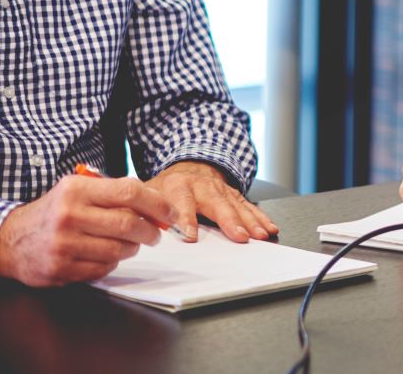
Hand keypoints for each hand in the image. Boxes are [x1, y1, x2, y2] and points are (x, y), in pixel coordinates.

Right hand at [0, 173, 173, 285]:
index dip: (157, 204)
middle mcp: (69, 215)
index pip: (129, 192)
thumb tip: (157, 204)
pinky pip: (102, 268)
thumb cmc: (54, 212)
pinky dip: (111, 262)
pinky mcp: (59, 269)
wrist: (10, 240)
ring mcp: (63, 244)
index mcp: (76, 190)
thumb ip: (114, 193)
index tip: (169, 213)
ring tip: (128, 243)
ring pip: (118, 249)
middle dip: (150, 230)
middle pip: (128, 223)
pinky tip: (104, 254)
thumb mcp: (78, 191)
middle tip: (154, 233)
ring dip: (132, 248)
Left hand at [149, 161, 277, 242]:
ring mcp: (221, 189)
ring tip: (259, 234)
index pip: (182, 202)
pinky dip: (260, 217)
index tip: (190, 236)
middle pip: (217, 203)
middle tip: (239, 236)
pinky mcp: (233, 195)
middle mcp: (202, 185)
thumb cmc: (165, 187)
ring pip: (237, 204)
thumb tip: (134, 225)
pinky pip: (249, 205)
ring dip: (250, 220)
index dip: (186, 218)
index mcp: (178, 185)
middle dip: (230, 220)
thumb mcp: (147, 193)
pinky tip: (268, 227)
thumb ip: (142, 209)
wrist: (186, 166)